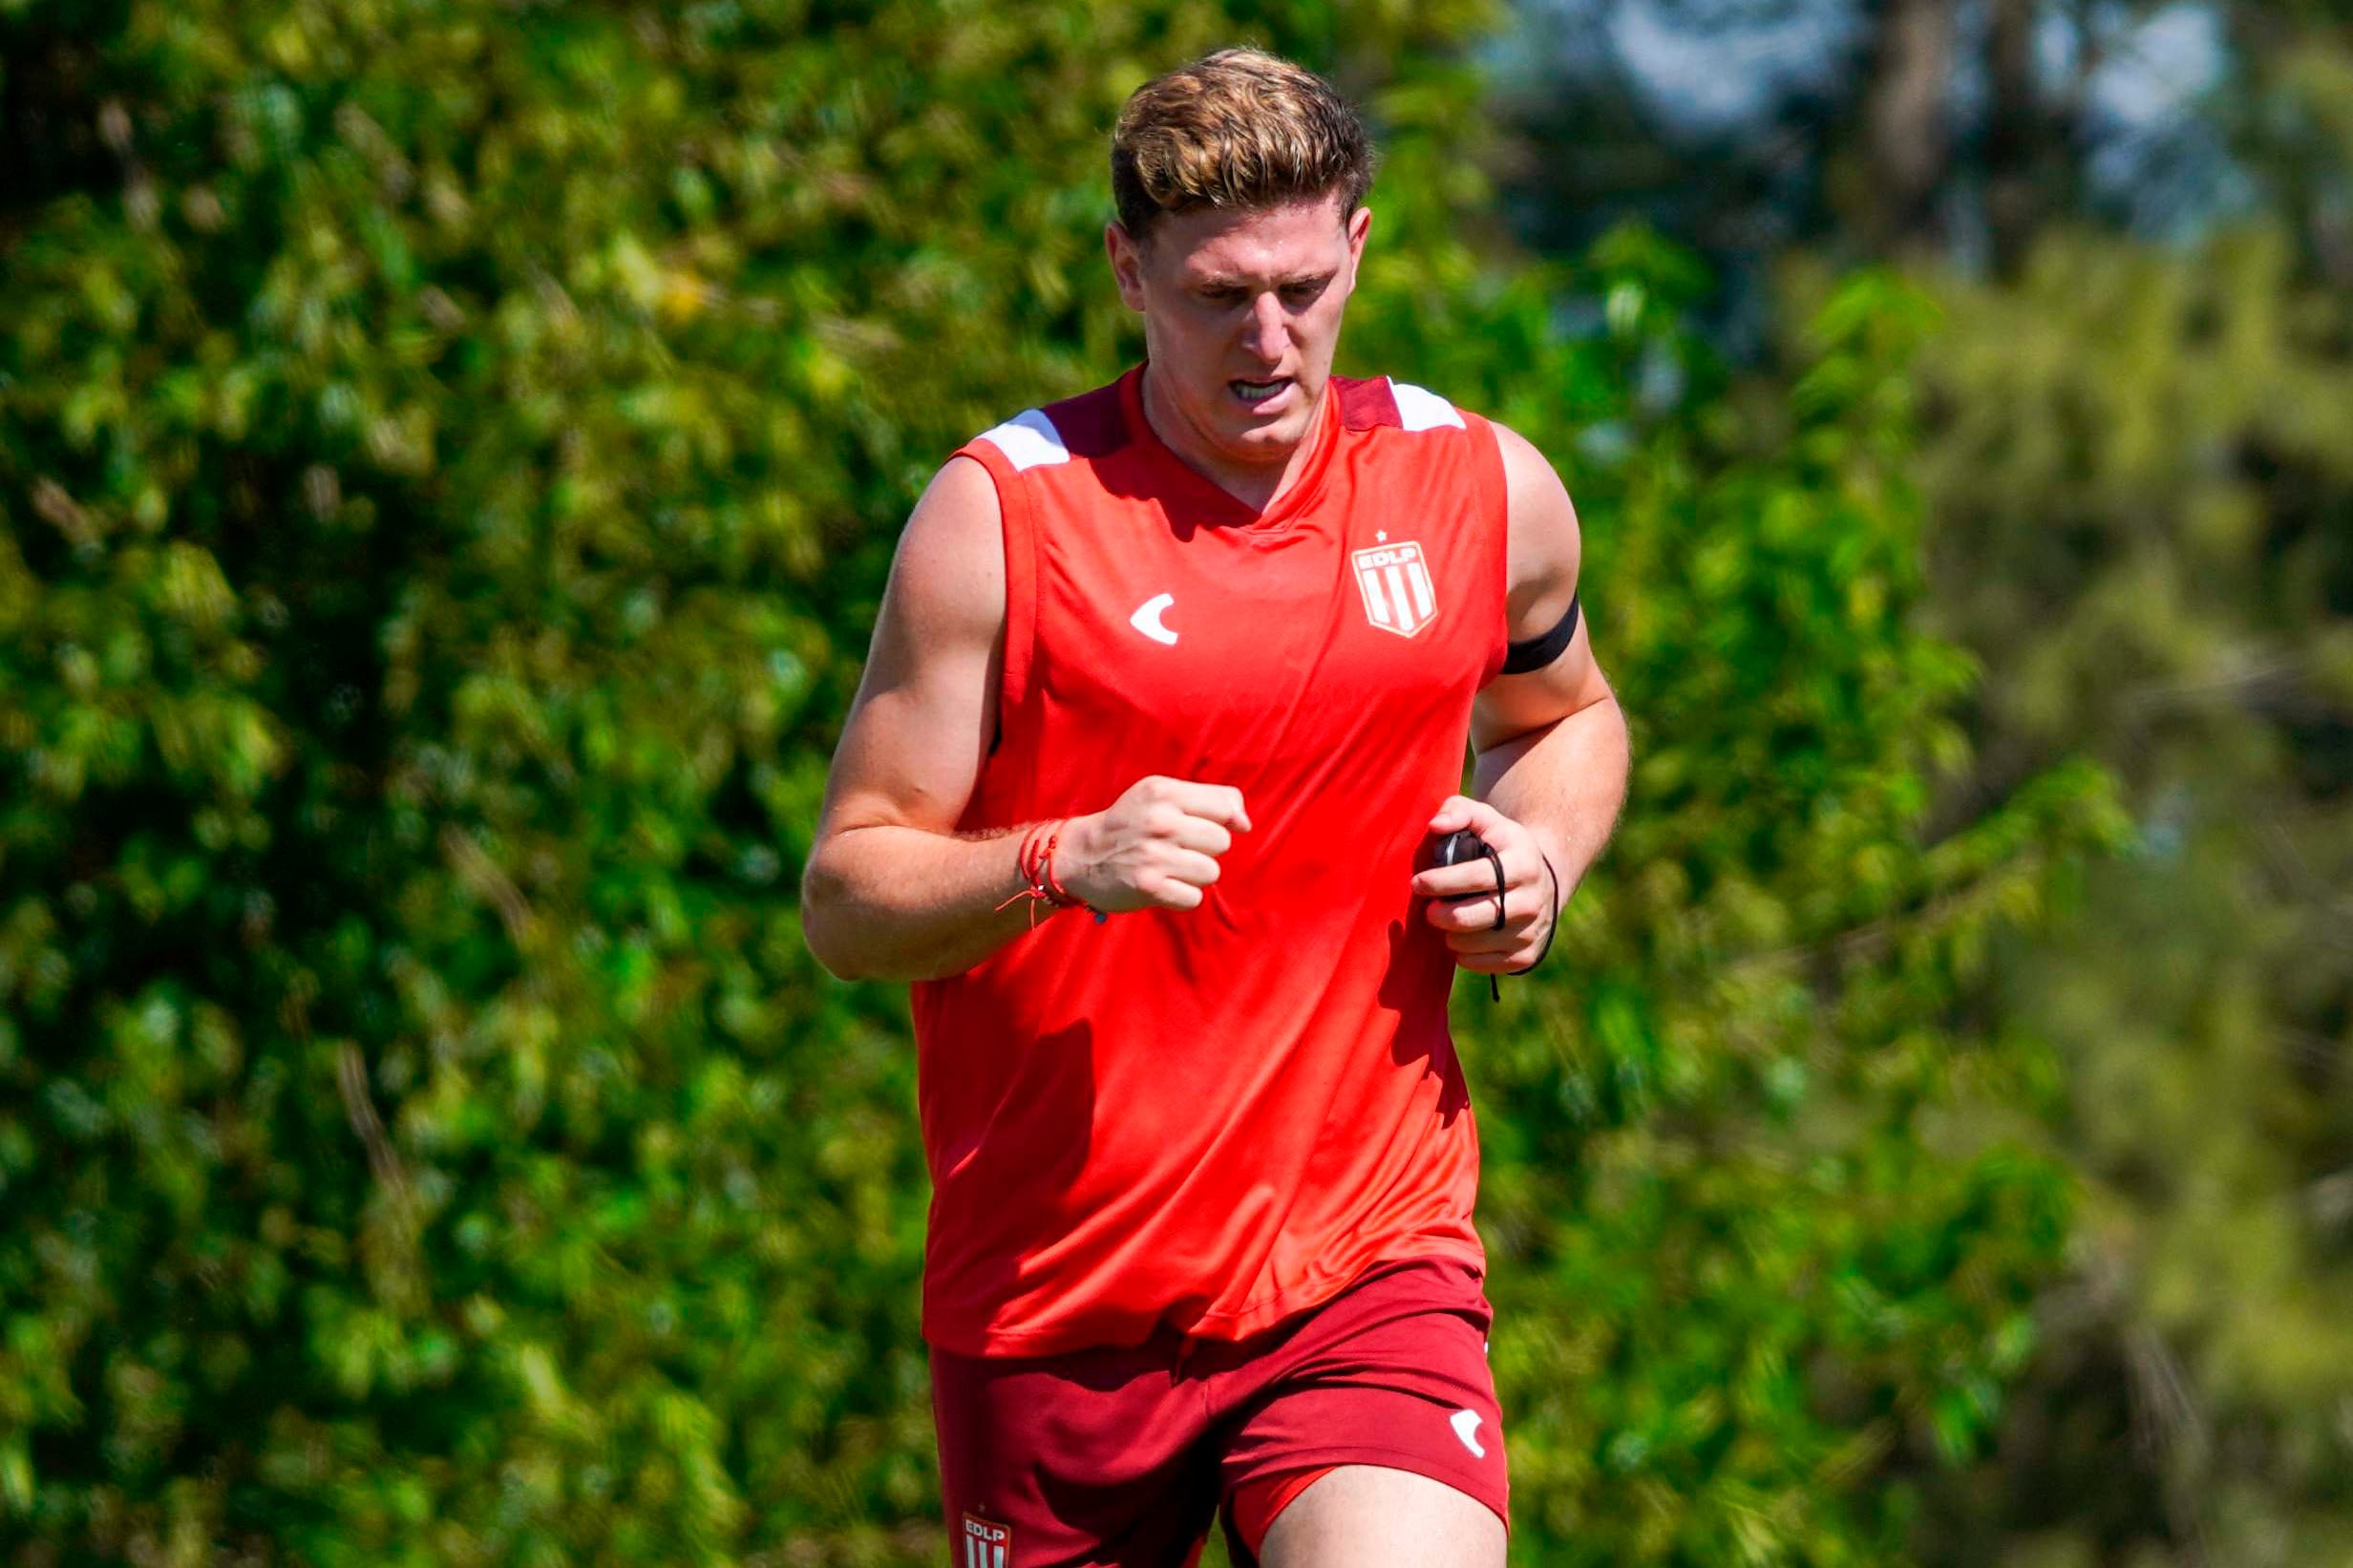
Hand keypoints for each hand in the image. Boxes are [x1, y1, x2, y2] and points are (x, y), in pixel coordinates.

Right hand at [1060, 776, 1250, 912]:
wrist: (1081, 855)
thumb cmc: (1131, 824)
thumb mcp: (1162, 795)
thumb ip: (1211, 799)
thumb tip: (1245, 824)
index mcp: (1163, 792)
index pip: (1224, 807)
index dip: (1220, 821)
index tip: (1200, 827)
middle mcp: (1160, 821)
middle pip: (1221, 842)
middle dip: (1204, 850)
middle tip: (1176, 849)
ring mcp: (1154, 855)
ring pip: (1211, 872)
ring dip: (1194, 875)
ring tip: (1169, 867)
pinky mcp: (1149, 887)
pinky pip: (1194, 897)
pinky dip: (1181, 895)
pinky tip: (1162, 885)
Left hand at [1408, 796, 1557, 974]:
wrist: (1542, 878)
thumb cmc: (1501, 846)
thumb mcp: (1486, 819)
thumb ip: (1458, 810)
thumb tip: (1435, 825)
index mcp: (1523, 864)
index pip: (1475, 877)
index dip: (1440, 882)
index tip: (1417, 882)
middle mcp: (1532, 900)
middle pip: (1469, 918)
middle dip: (1438, 915)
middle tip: (1428, 910)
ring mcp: (1531, 931)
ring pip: (1471, 944)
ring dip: (1449, 934)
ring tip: (1446, 919)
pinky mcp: (1526, 956)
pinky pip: (1481, 964)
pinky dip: (1462, 954)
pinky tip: (1460, 937)